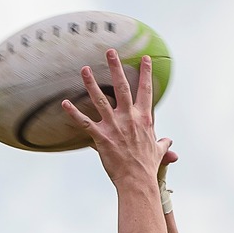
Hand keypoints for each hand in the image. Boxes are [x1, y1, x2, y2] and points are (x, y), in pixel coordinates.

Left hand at [63, 49, 167, 189]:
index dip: (145, 73)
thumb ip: (162, 144)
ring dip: (91, 83)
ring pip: (101, 99)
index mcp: (144, 119)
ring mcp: (114, 126)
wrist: (137, 181)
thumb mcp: (158, 152)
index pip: (146, 91)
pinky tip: (64, 103)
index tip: (145, 58)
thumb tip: (169, 143)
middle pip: (122, 87)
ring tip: (84, 69)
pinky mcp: (101, 137)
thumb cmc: (147, 167)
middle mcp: (129, 118)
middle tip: (110, 52)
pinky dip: (73, 113)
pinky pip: (85, 122)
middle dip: (115, 67)